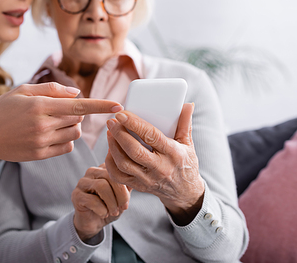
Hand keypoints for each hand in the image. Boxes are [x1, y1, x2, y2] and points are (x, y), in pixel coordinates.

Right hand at [0, 82, 122, 175]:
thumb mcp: (22, 91)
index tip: (119, 106)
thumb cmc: (1, 110)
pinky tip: (50, 134)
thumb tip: (77, 93)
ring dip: (71, 125)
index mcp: (40, 106)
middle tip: (58, 109)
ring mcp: (42, 142)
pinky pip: (67, 146)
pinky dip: (65, 138)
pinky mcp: (41, 155)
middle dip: (76, 111)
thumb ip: (52, 90)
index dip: (101, 105)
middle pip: (79, 118)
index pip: (79, 105)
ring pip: (75, 133)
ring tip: (52, 121)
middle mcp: (43, 125)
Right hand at [71, 164, 130, 241]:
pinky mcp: (76, 195)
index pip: (117, 170)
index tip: (127, 202)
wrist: (94, 223)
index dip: (125, 186)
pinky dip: (102, 210)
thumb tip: (135, 179)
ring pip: (101, 185)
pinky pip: (91, 199)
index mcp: (104, 169)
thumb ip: (128, 187)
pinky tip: (103, 214)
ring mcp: (82, 182)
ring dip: (111, 202)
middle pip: (109, 176)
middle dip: (120, 194)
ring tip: (113, 212)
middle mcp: (92, 172)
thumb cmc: (109, 208)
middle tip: (123, 208)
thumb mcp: (122, 198)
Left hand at [105, 103, 204, 225]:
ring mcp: (148, 179)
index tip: (122, 113)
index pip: (151, 136)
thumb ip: (185, 123)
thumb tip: (187, 104)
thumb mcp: (188, 144)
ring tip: (110, 132)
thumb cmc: (185, 163)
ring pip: (124, 164)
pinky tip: (110, 150)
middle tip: (111, 121)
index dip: (135, 124)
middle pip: (134, 151)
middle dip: (119, 134)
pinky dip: (110, 162)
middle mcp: (160, 168)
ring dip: (113, 147)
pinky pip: (118, 176)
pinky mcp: (138, 186)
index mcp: (173, 154)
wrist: (184, 193)